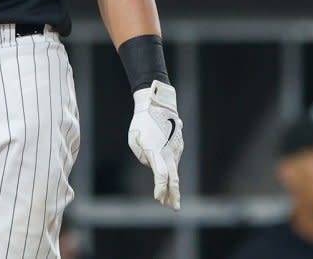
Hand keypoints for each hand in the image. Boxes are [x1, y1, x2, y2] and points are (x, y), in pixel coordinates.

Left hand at [128, 80, 182, 209]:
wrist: (158, 105)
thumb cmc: (141, 122)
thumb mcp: (134, 139)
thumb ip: (142, 155)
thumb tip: (151, 165)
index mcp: (156, 151)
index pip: (161, 174)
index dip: (160, 188)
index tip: (158, 198)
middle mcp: (169, 152)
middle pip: (174, 178)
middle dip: (173, 195)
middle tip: (174, 208)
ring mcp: (176, 150)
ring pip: (175, 171)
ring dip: (173, 186)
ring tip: (170, 202)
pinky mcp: (178, 147)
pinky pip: (174, 162)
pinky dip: (172, 173)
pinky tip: (169, 182)